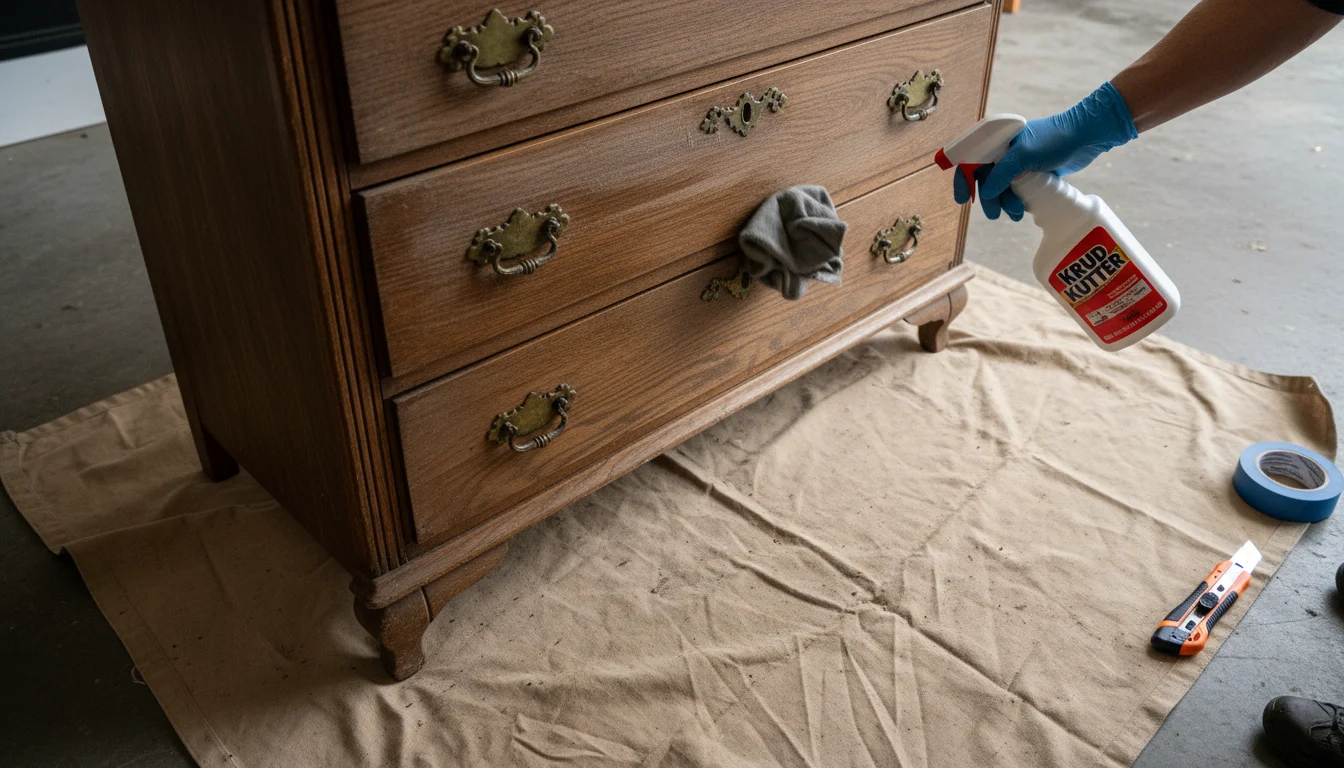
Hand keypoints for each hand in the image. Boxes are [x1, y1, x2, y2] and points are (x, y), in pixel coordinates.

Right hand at [955, 82, 1137, 221]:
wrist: (1085, 137)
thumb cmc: (1054, 140)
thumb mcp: (1023, 156)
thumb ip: (1002, 174)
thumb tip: (986, 193)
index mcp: (997, 140)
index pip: (970, 159)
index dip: (964, 179)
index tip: (963, 199)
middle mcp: (1004, 151)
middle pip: (985, 179)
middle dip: (990, 198)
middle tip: (995, 214)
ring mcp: (1018, 164)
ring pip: (1001, 189)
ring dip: (1005, 203)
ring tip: (1017, 213)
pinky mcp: (1031, 174)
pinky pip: (1017, 191)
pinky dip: (1017, 202)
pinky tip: (1023, 210)